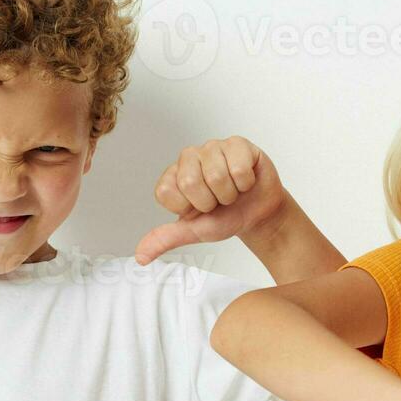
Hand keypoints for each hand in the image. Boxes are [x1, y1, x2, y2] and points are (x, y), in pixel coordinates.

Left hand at [135, 136, 286, 264]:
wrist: (259, 215)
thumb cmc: (227, 218)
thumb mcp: (194, 231)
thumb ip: (166, 239)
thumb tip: (141, 256)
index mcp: (174, 176)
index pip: (167, 191)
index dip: (188, 208)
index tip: (200, 209)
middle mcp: (189, 157)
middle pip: (190, 182)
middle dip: (211, 201)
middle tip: (219, 200)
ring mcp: (213, 147)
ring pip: (217, 176)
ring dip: (230, 193)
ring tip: (233, 191)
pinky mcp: (237, 143)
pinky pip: (239, 168)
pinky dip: (246, 183)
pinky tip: (246, 181)